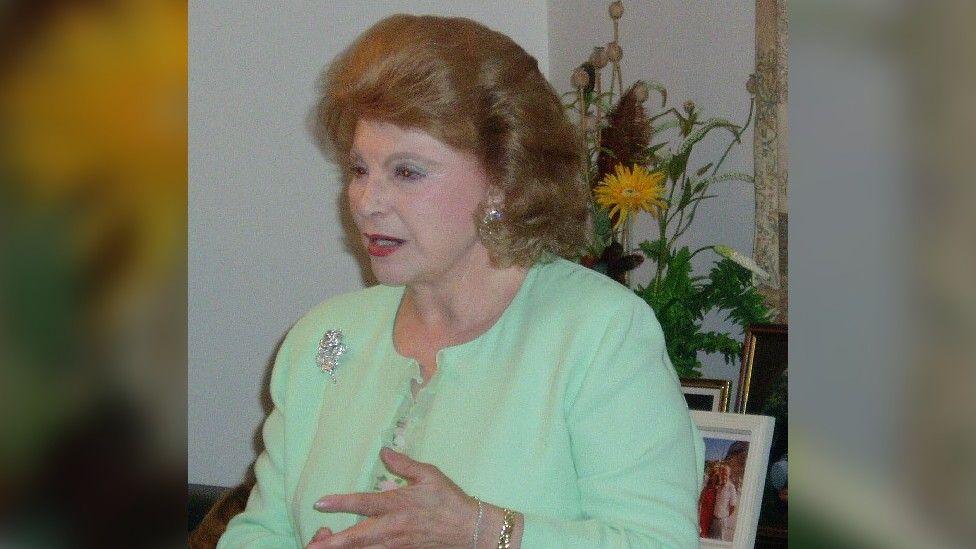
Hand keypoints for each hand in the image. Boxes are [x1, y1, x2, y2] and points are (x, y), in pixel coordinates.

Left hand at [307, 447, 477, 547]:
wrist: (470, 530)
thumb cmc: (449, 500)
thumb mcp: (429, 474)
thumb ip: (403, 464)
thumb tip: (384, 451)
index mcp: (398, 504)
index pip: (364, 503)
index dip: (340, 503)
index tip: (320, 503)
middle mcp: (394, 527)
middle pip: (357, 537)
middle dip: (333, 542)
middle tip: (312, 544)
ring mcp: (397, 545)